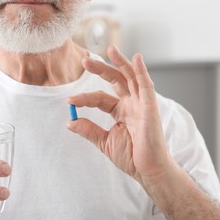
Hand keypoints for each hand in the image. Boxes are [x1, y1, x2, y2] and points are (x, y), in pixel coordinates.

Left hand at [67, 46, 171, 184]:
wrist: (147, 170)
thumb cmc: (130, 157)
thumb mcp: (104, 141)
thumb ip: (88, 130)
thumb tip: (69, 122)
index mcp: (121, 111)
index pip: (100, 98)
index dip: (84, 98)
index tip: (69, 101)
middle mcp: (131, 104)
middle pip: (115, 80)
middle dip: (101, 69)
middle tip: (85, 60)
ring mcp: (141, 104)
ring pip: (130, 77)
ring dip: (120, 62)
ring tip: (109, 49)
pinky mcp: (150, 106)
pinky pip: (146, 85)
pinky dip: (141, 71)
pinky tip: (135, 58)